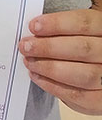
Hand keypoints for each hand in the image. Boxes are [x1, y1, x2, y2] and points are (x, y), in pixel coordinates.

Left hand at [19, 0, 101, 114]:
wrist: (99, 68)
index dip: (57, 24)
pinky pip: (80, 96)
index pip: (84, 23)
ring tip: (30, 62)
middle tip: (26, 46)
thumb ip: (65, 26)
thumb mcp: (82, 29)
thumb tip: (37, 26)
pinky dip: (55, 87)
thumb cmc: (87, 44)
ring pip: (83, 75)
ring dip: (49, 68)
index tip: (34, 26)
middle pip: (82, 48)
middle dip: (48, 47)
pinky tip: (38, 77)